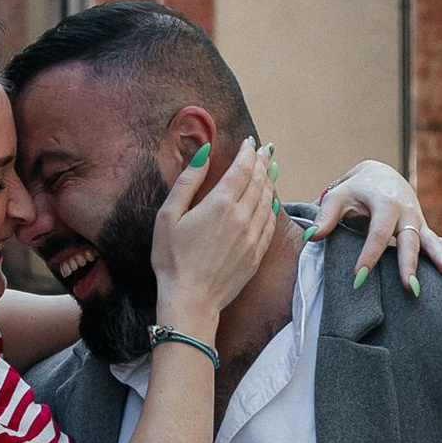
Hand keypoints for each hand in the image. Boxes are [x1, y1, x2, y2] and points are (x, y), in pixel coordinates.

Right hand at [152, 137, 277, 328]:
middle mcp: (242, 217)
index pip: (241, 169)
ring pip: (268, 200)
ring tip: (270, 168)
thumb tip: (204, 153)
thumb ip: (188, 181)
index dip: (247, 153)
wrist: (191, 300)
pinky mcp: (257, 254)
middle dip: (261, 162)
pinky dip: (272, 206)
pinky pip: (270, 223)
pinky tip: (272, 200)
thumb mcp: (169, 215)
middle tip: (264, 150)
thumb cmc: (172, 259)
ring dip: (270, 181)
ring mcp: (253, 236)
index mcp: (220, 204)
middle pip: (258, 181)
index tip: (249, 142)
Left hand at [310, 161, 441, 296]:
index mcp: (386, 204)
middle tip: (410, 288)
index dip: (368, 256)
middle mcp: (407, 214)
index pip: (378, 234)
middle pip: (410, 241)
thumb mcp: (338, 196)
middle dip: (410, 265)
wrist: (381, 176)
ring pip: (433, 243)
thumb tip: (313, 236)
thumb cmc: (356, 190)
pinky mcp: (424, 233)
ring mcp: (419, 224)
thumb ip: (325, 216)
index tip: (358, 279)